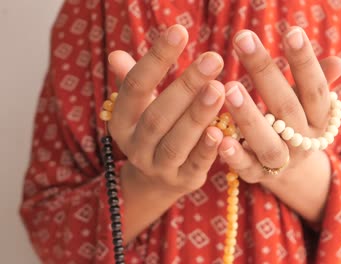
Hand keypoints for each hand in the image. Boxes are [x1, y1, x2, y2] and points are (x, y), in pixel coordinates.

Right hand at [108, 25, 225, 195]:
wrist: (155, 179)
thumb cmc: (153, 129)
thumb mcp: (140, 106)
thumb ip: (133, 81)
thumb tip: (116, 55)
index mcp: (122, 120)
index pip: (135, 86)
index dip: (156, 59)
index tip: (179, 31)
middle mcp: (135, 145)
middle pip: (158, 116)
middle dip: (186, 87)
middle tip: (213, 59)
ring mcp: (158, 167)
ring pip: (176, 142)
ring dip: (197, 115)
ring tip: (219, 88)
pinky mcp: (183, 181)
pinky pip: (195, 166)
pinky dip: (207, 150)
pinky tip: (221, 131)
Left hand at [218, 27, 340, 183]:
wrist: (292, 170)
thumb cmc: (295, 122)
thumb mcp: (308, 104)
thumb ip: (317, 82)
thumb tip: (339, 62)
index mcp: (319, 118)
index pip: (316, 88)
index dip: (306, 62)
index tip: (292, 32)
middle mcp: (304, 141)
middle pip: (287, 107)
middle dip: (265, 73)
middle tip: (242, 40)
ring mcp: (282, 161)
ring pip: (268, 141)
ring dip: (248, 115)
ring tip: (228, 88)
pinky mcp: (258, 176)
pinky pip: (247, 168)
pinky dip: (234, 155)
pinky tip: (219, 137)